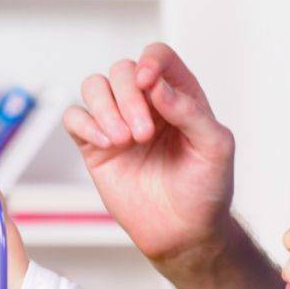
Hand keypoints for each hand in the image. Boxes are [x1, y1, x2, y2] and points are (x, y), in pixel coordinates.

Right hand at [63, 42, 235, 261]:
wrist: (183, 231)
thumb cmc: (205, 189)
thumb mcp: (215, 147)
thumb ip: (190, 111)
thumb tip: (157, 85)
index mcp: (179, 95)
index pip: (158, 57)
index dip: (150, 61)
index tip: (147, 82)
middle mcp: (146, 103)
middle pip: (122, 70)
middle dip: (128, 97)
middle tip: (143, 134)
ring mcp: (118, 122)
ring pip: (94, 86)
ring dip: (105, 108)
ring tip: (123, 141)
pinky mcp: (95, 146)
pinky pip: (74, 117)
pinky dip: (85, 124)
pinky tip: (107, 144)